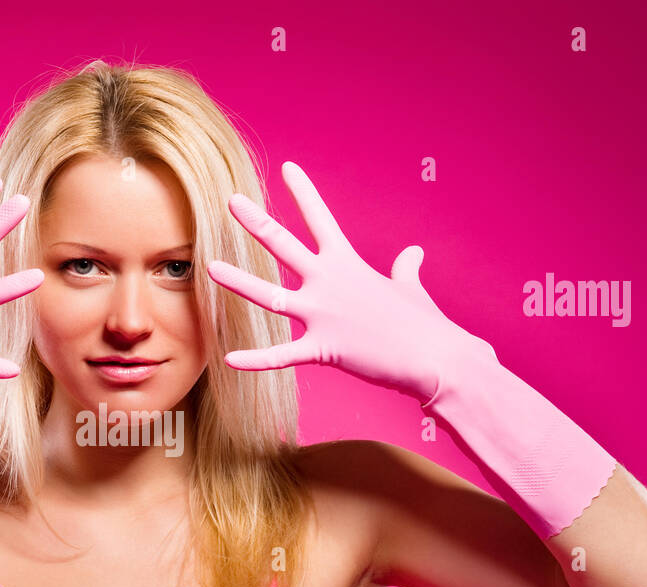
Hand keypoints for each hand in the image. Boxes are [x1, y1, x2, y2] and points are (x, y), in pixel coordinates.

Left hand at [206, 161, 493, 403]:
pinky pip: (281, 356)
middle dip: (255, 222)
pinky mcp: (324, 349)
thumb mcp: (410, 288)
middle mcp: (329, 283)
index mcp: (348, 264)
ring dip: (238, 282)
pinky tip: (229, 359)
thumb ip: (406, 269)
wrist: (437, 358)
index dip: (303, 192)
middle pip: (284, 245)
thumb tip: (414, 253)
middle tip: (230, 201)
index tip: (287, 167)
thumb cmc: (424, 326)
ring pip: (269, 296)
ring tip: (209, 268)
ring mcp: (323, 315)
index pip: (321, 218)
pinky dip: (255, 359)